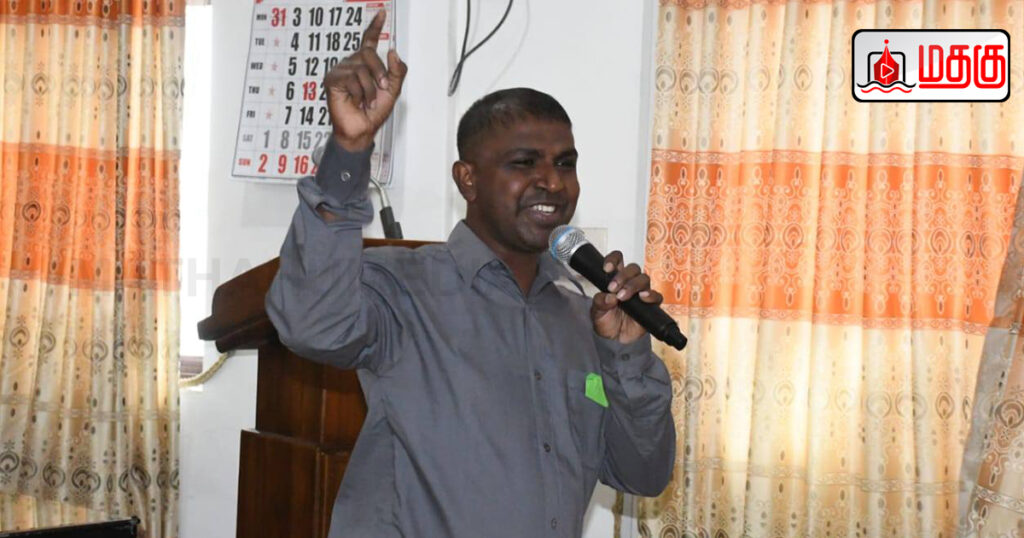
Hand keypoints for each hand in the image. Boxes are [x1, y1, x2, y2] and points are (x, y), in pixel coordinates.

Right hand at [323, 10, 407, 151]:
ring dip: (370, 88)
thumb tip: (393, 51)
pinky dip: (359, 92)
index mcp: (366, 65)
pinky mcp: (332, 80)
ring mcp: (341, 71)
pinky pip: (350, 78)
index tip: (382, 13)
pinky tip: (357, 101)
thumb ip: (397, 71)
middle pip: (369, 54)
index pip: (369, 41)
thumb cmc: (374, 112)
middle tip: (382, 87)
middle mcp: (352, 64)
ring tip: (368, 101)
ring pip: (361, 69)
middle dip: (379, 72)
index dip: (375, 27)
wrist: (362, 130)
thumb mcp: (392, 91)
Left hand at [590, 251, 663, 344]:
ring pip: (644, 279)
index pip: (618, 260)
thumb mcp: (596, 313)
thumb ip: (599, 303)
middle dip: (622, 276)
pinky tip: (642, 298)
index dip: (613, 259)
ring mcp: (642, 293)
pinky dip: (651, 295)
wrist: (615, 340)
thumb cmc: (606, 321)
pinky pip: (656, 296)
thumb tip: (609, 297)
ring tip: (622, 297)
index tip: (606, 268)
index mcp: (615, 279)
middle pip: (633, 268)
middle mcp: (630, 283)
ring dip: (633, 285)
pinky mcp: (651, 305)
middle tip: (613, 288)